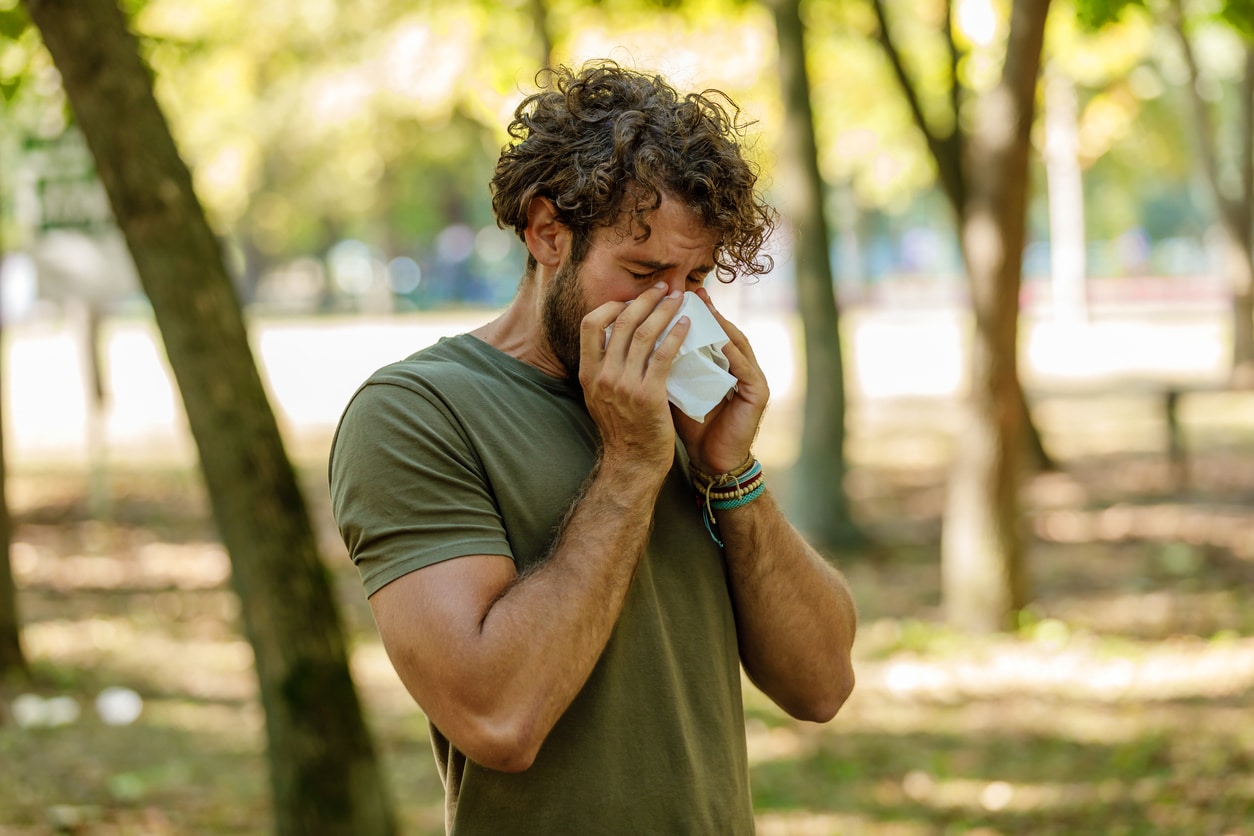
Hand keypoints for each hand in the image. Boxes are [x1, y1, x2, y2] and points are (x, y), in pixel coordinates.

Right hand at [578, 284, 690, 476]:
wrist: (632, 462)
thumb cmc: (622, 429)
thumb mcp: (600, 396)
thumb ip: (604, 368)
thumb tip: (616, 337)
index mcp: (588, 373)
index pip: (590, 323)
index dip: (611, 305)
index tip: (631, 300)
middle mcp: (603, 375)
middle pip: (622, 322)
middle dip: (645, 299)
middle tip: (664, 288)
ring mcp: (625, 385)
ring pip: (645, 333)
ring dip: (664, 310)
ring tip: (679, 299)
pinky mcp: (649, 394)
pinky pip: (664, 354)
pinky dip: (676, 335)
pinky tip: (687, 326)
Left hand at [673, 288, 768, 474]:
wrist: (710, 460)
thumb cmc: (692, 425)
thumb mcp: (677, 388)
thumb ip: (666, 365)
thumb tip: (637, 340)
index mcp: (723, 365)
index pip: (709, 332)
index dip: (694, 314)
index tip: (675, 296)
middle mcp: (741, 367)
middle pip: (725, 331)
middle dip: (708, 311)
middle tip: (691, 292)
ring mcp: (753, 379)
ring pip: (736, 344)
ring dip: (720, 325)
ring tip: (703, 308)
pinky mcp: (758, 393)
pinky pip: (743, 367)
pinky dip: (730, 352)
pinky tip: (718, 338)